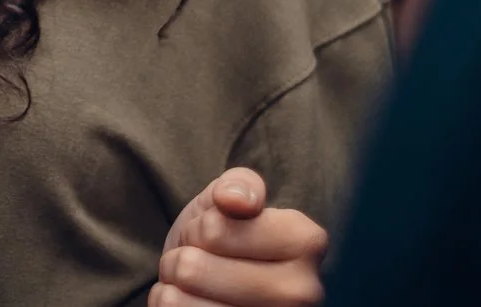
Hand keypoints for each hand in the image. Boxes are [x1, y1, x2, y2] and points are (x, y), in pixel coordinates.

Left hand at [152, 169, 328, 306]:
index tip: (219, 233)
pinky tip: (195, 306)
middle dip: (181, 259)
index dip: (201, 227)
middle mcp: (303, 293)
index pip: (213, 230)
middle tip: (201, 263)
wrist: (222, 285)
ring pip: (178, 302)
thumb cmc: (228, 237)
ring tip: (197, 288)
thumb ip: (239, 185)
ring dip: (174, 289)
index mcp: (307, 243)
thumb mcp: (233, 198)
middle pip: (192, 269)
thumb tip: (234, 199)